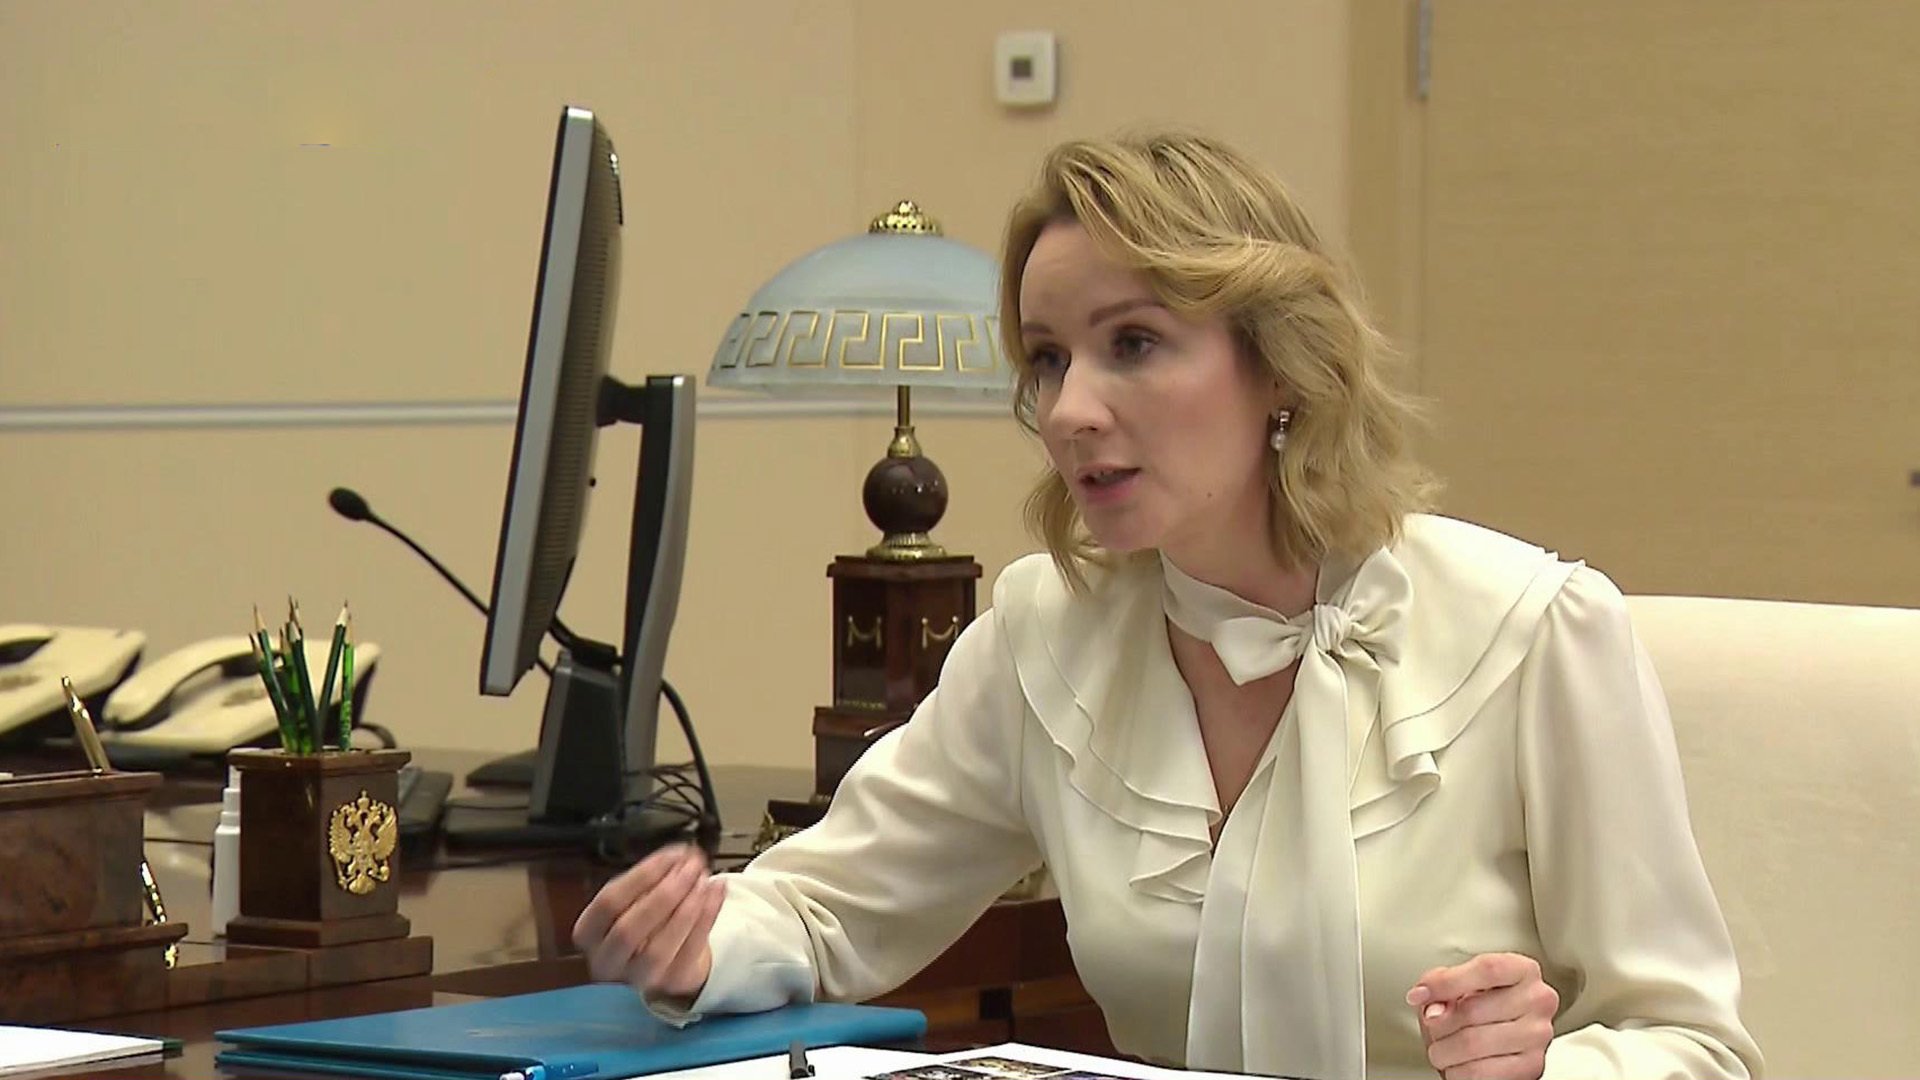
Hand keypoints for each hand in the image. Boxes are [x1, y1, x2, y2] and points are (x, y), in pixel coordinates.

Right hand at [572, 843, 724, 997]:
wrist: (670, 957)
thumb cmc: (646, 921)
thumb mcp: (634, 898)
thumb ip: (649, 878)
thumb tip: (680, 856)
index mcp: (588, 932)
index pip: (608, 903)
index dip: (641, 876)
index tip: (671, 855)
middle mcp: (606, 960)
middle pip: (629, 930)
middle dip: (663, 896)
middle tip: (691, 869)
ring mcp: (636, 977)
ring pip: (658, 949)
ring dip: (686, 910)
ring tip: (704, 880)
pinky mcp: (670, 982)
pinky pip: (689, 951)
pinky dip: (708, 917)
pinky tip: (716, 891)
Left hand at [1406, 952, 1558, 1079]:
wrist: (1501, 1045)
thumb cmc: (1479, 1009)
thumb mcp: (1458, 985)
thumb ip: (1442, 984)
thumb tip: (1431, 1006)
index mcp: (1522, 970)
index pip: (1487, 969)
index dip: (1447, 982)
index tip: (1419, 995)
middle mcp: (1538, 1000)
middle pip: (1472, 1010)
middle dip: (1439, 1024)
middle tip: (1433, 1028)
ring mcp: (1538, 1034)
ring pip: (1472, 1043)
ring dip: (1444, 1051)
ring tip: (1443, 1049)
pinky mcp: (1532, 1066)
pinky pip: (1480, 1072)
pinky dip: (1457, 1072)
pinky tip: (1458, 1064)